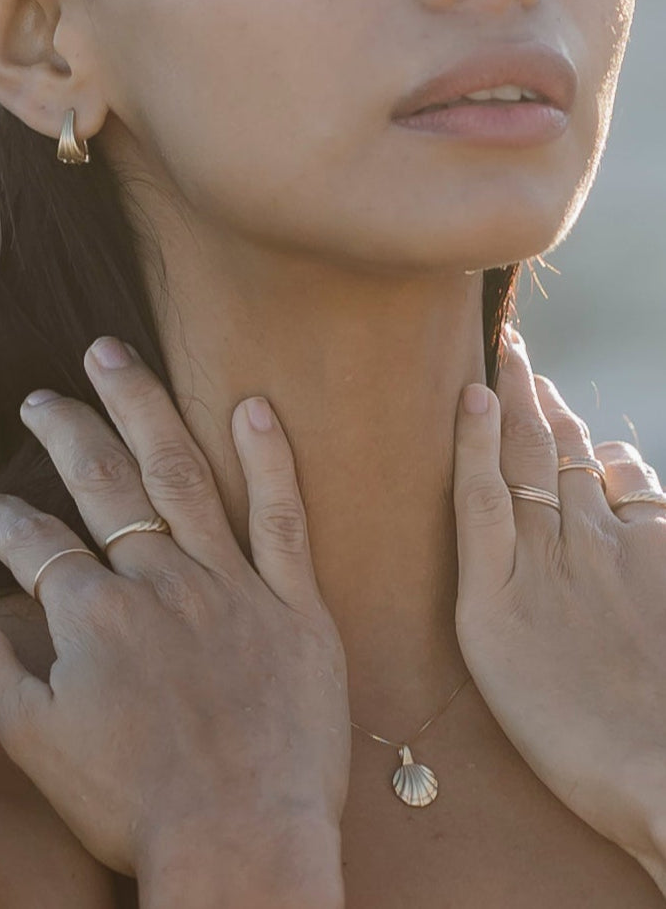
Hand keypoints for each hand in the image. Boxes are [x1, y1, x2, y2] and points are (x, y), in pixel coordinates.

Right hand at [0, 337, 349, 887]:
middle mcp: (158, 581)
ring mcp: (229, 586)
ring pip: (181, 474)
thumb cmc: (132, 801)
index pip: (31, 541)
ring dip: (144, 410)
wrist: (242, 843)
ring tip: (115, 357)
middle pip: (103, 482)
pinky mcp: (293, 605)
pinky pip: (282, 519)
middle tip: (44, 395)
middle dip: (67, 430)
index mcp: (95, 613)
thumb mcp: (32, 738)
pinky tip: (253, 406)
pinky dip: (269, 460)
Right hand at [452, 326, 665, 869]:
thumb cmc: (557, 723)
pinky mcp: (663, 561)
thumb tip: (487, 513)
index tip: (472, 376)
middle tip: (510, 352)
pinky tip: (614, 456)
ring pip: (584, 463)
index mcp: (500, 573)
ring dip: (565, 421)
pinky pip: (642, 493)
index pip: (482, 474)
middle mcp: (555, 545)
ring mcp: (613, 548)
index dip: (476, 422)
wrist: (648, 767)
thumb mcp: (489, 650)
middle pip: (534, 452)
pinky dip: (622, 465)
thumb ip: (485, 567)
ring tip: (546, 392)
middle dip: (520, 396)